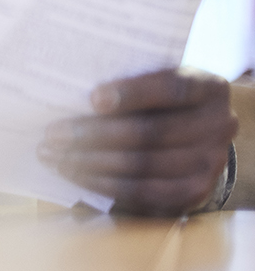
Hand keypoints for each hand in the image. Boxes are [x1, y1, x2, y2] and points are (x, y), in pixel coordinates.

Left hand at [38, 67, 237, 215]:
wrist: (200, 130)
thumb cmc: (162, 98)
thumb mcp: (157, 78)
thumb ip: (128, 80)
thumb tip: (71, 92)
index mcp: (209, 88)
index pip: (171, 88)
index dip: (132, 93)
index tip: (93, 98)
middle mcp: (217, 126)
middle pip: (151, 133)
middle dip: (95, 134)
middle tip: (52, 134)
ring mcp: (210, 163)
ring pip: (144, 167)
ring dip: (91, 163)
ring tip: (53, 156)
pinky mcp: (194, 192)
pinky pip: (144, 193)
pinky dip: (104, 184)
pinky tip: (74, 173)